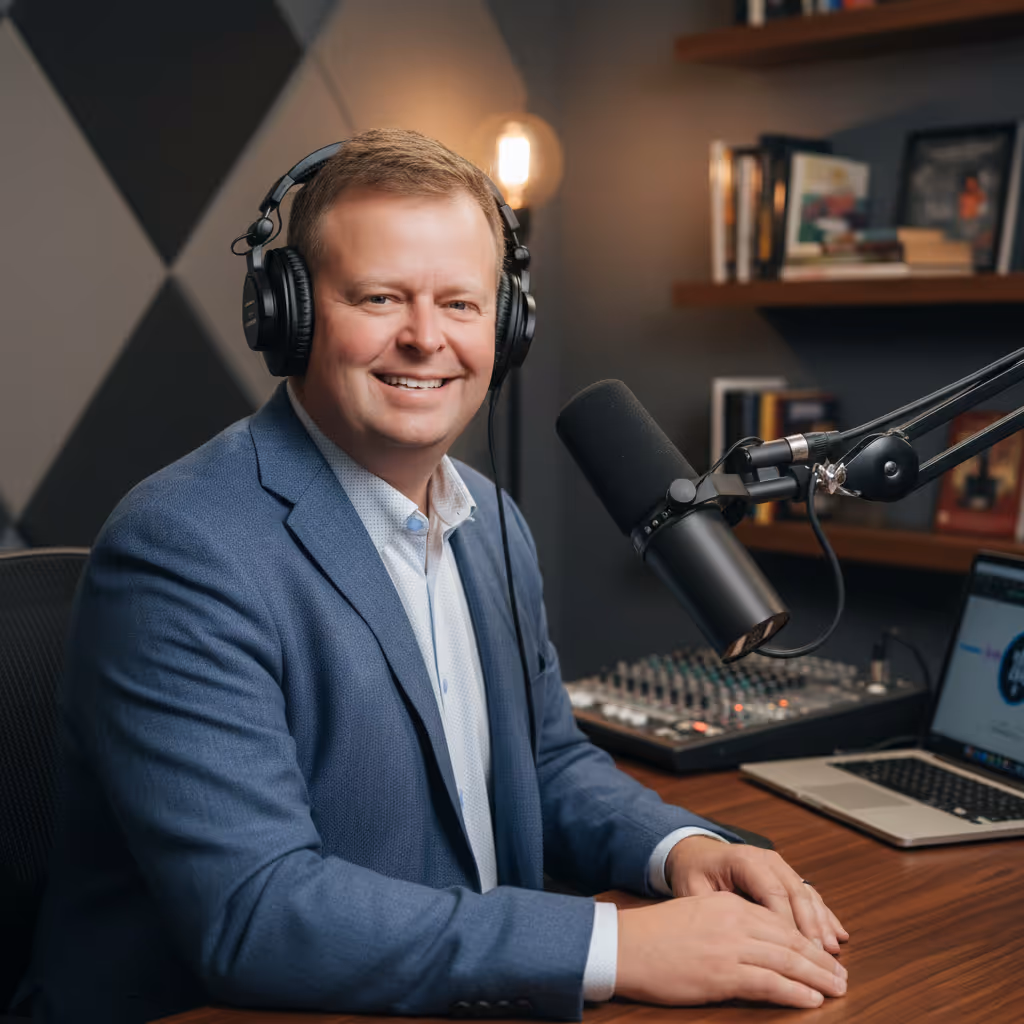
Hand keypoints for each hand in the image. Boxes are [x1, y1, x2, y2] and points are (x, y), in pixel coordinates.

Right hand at [616, 892, 847, 1007]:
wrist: (625, 945)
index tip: (823, 954)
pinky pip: (769, 983)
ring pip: (786, 961)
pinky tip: (811, 1000)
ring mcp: (730, 947)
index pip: (779, 922)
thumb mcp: (695, 915)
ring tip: (837, 989)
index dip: (806, 940)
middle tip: (842, 975)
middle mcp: (734, 921)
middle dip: (819, 959)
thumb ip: (726, 923)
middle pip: (790, 940)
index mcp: (728, 904)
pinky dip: (794, 992)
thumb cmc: (654, 935)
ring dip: (817, 977)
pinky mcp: (722, 974)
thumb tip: (753, 943)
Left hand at [666, 836, 848, 953]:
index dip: (786, 923)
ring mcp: (780, 866)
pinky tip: (838, 933)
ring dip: (822, 923)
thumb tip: (734, 937)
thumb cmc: (694, 873)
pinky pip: (809, 894)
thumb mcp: (694, 890)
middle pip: (796, 893)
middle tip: (822, 957)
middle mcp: (767, 859)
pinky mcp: (786, 875)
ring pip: (807, 894)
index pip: (771, 892)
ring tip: (833, 950)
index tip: (795, 952)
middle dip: (811, 927)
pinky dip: (824, 915)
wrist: (697, 853)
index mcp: (744, 859)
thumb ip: (713, 910)